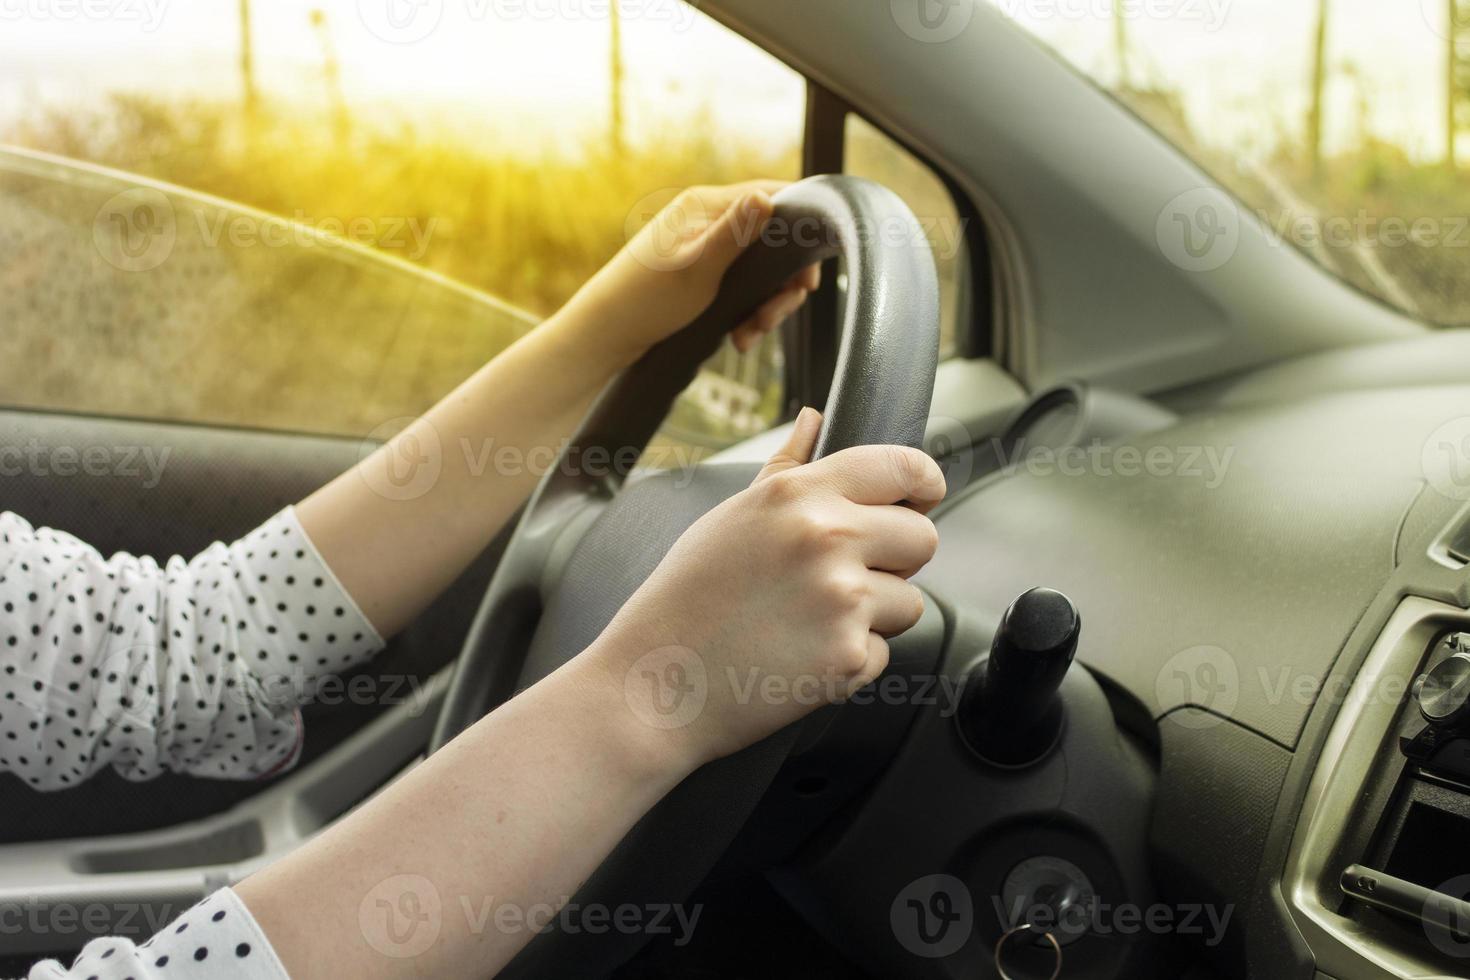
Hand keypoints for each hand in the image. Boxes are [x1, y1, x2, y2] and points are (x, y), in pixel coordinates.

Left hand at [559, 180, 820, 368]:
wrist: (606, 333)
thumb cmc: (646, 300)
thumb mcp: (697, 268)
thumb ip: (735, 233)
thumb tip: (767, 198)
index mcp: (708, 205)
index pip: (774, 197)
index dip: (801, 233)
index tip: (806, 278)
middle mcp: (710, 219)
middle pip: (774, 241)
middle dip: (781, 285)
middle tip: (772, 318)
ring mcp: (707, 245)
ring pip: (761, 270)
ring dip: (765, 305)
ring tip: (749, 336)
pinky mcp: (703, 272)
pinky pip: (743, 286)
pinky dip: (748, 312)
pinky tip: (739, 337)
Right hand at [586, 408, 945, 768]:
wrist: (654, 684)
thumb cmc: (684, 600)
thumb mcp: (729, 517)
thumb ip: (786, 467)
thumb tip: (815, 420)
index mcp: (798, 494)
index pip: (904, 466)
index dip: (922, 483)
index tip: (920, 497)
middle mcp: (827, 538)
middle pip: (922, 537)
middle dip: (897, 558)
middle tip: (845, 576)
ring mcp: (843, 601)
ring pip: (910, 600)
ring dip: (875, 614)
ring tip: (809, 620)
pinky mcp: (850, 658)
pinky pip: (883, 651)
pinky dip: (851, 659)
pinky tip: (799, 655)